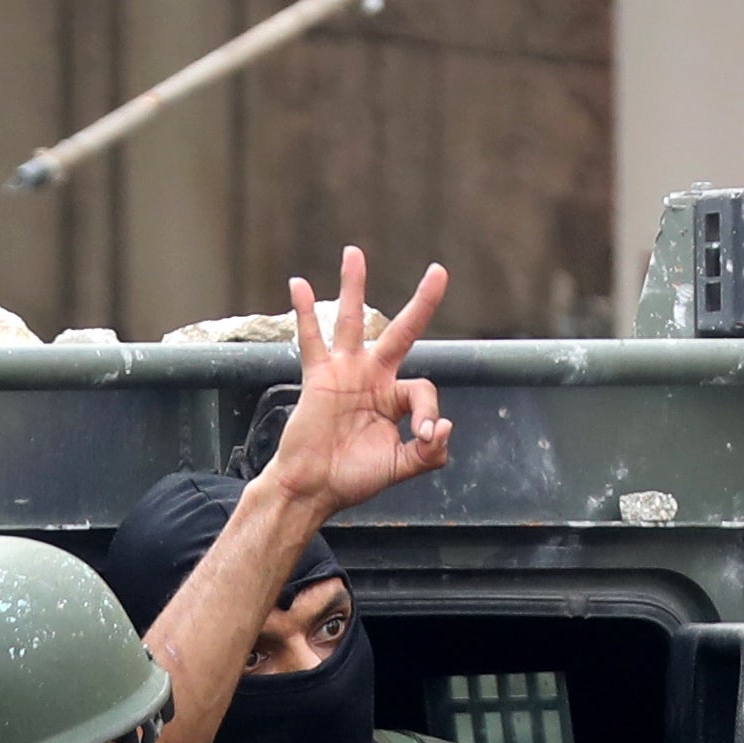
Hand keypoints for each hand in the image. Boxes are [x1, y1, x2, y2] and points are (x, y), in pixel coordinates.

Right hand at [271, 249, 453, 514]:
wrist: (313, 488)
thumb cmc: (353, 478)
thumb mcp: (401, 467)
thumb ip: (429, 453)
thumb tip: (444, 428)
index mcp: (394, 397)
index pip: (423, 388)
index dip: (429, 411)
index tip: (423, 436)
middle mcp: (372, 377)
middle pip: (401, 331)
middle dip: (422, 303)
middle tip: (438, 271)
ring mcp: (344, 372)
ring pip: (352, 321)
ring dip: (353, 287)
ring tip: (355, 253)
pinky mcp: (318, 376)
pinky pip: (311, 339)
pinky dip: (303, 312)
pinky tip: (298, 284)